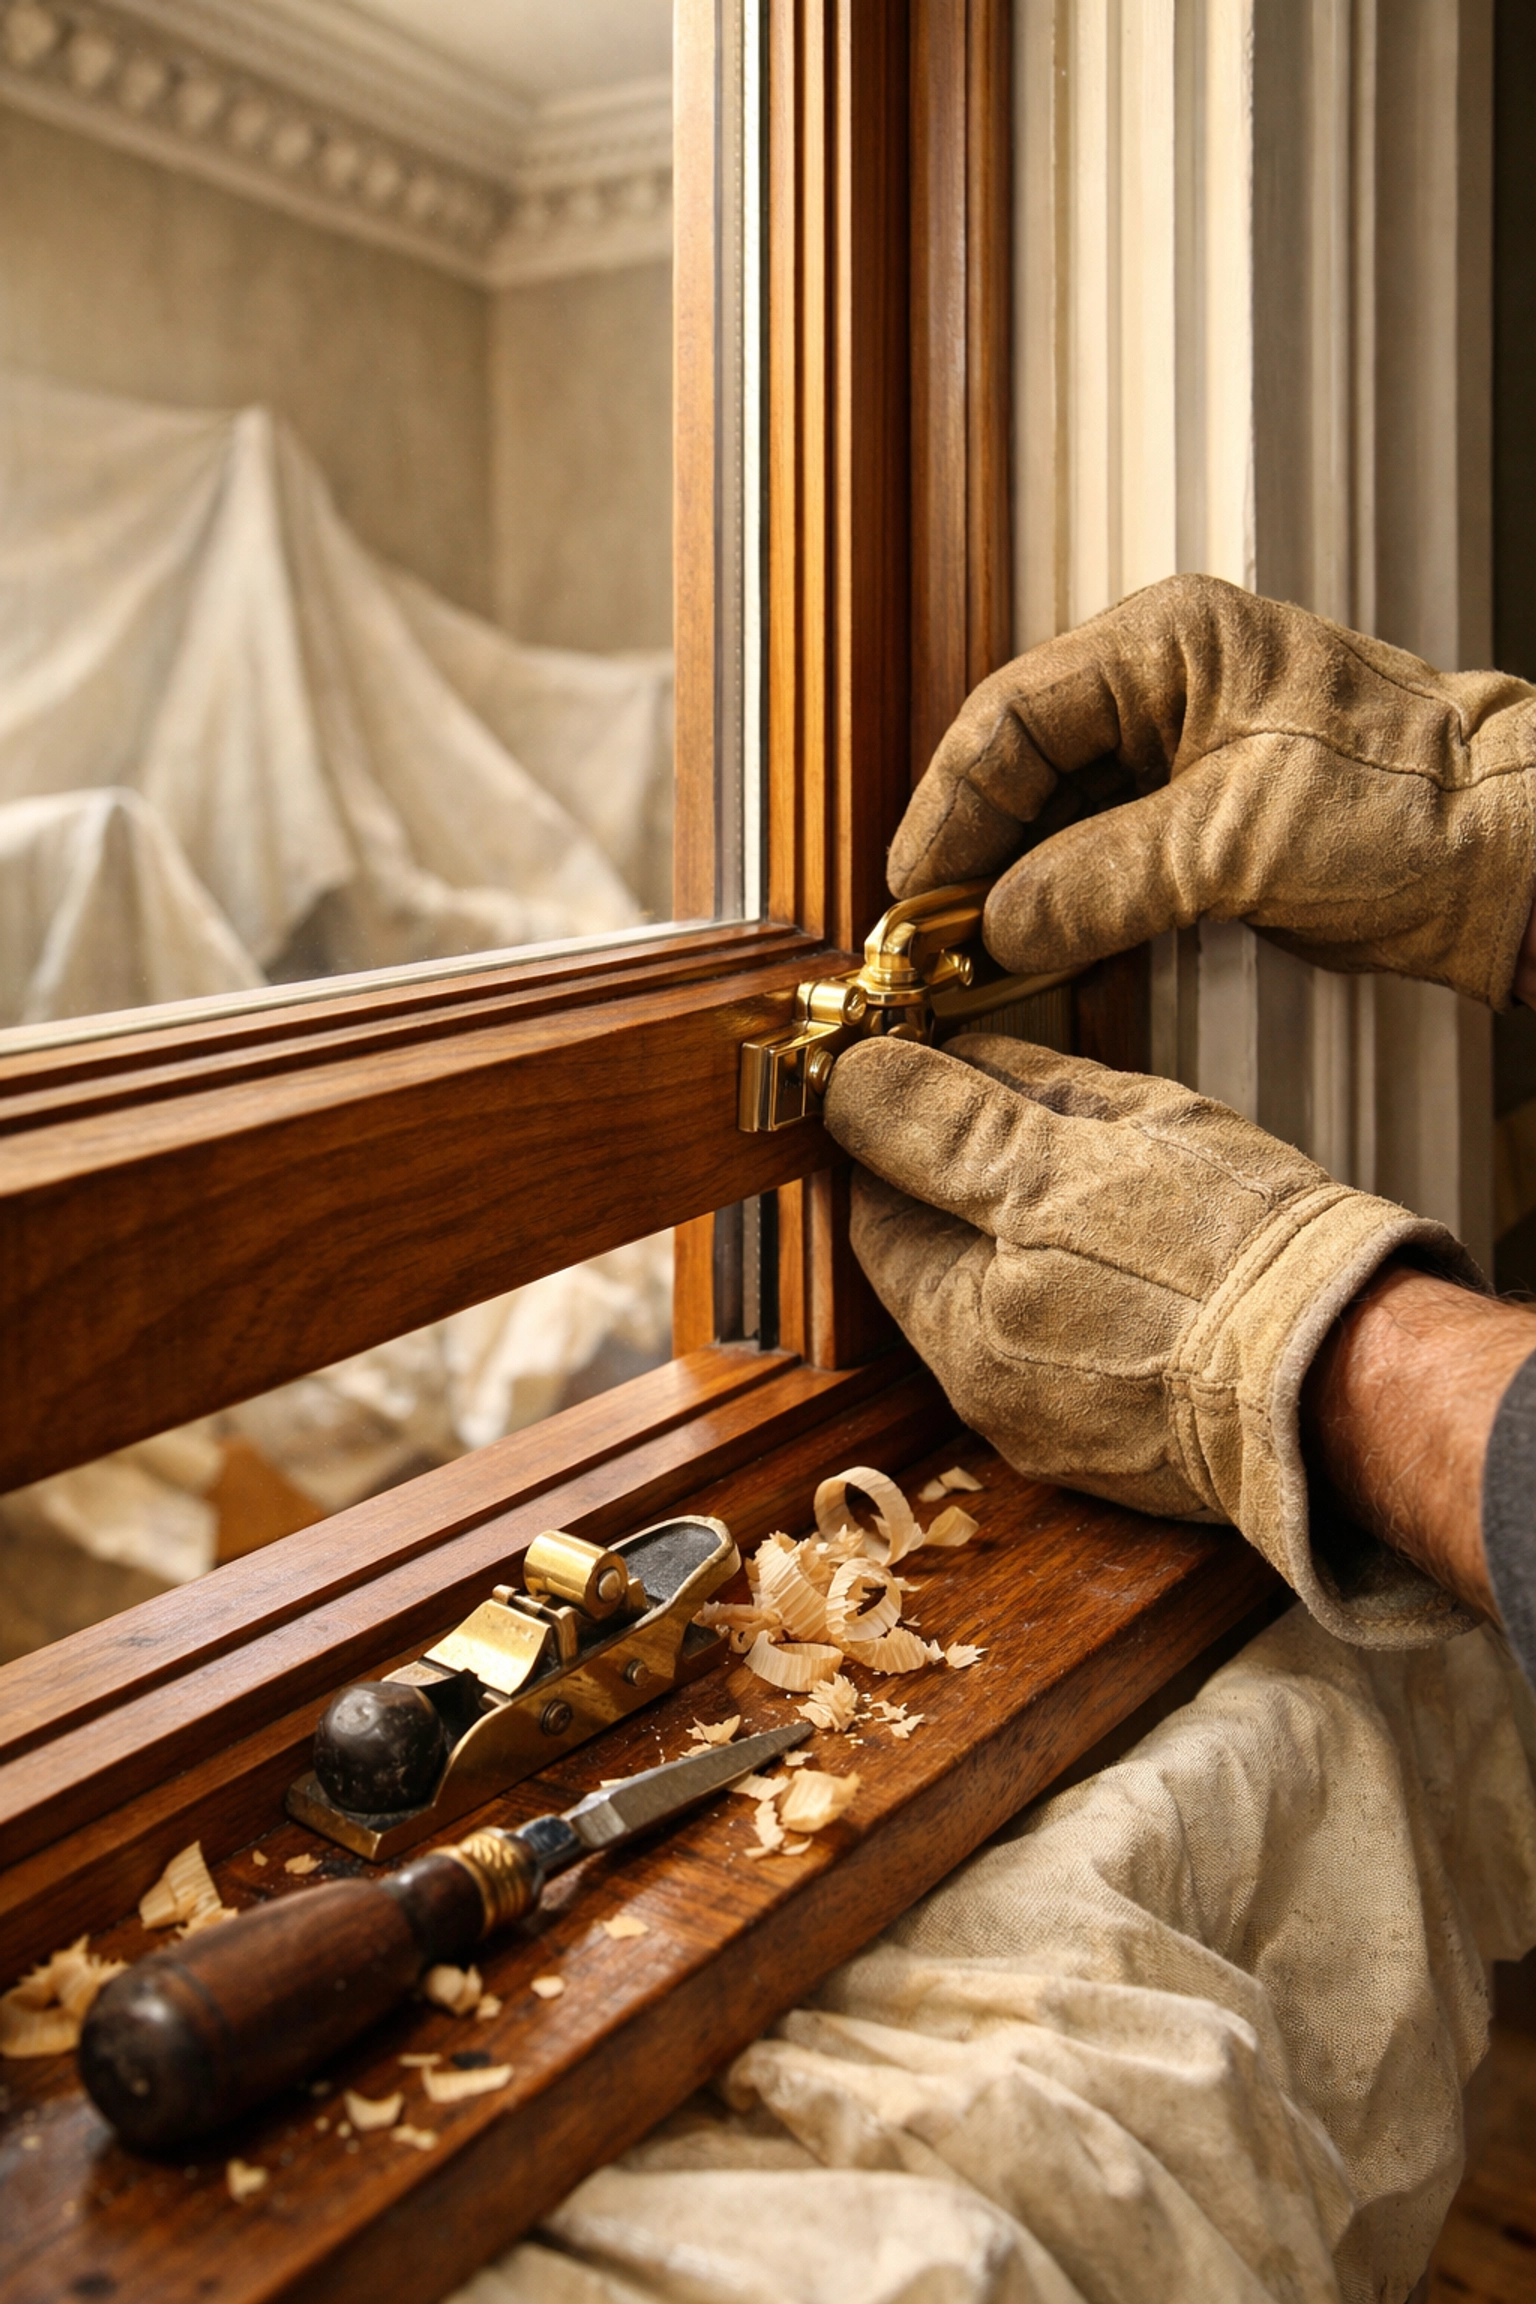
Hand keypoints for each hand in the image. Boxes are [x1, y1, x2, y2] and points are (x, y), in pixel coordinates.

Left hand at [823, 1030, 1482, 1646]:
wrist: (1356, 1376)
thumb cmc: (1237, 1259)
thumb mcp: (1085, 1148)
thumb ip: (959, 1116)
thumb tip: (871, 1074)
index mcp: (961, 1317)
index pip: (875, 1210)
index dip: (903, 1137)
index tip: (944, 1085)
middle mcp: (985, 1387)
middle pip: (934, 1254)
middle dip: (973, 1182)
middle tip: (1050, 1126)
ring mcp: (1046, 1426)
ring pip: (1001, 1296)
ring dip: (1031, 1238)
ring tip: (1118, 1189)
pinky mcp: (1108, 1447)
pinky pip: (1062, 1348)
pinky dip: (1081, 1297)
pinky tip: (1144, 1263)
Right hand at [893, 574, 1535, 1007]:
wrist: (1508, 856)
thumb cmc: (1410, 810)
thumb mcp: (1236, 843)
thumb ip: (1101, 879)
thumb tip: (995, 924)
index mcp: (1167, 645)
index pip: (1011, 715)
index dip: (949, 809)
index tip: (914, 893)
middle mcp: (1161, 684)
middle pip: (1020, 764)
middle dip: (970, 853)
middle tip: (928, 938)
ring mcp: (1178, 750)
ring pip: (1052, 815)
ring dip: (1010, 887)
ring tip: (969, 957)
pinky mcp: (1197, 815)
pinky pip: (1098, 854)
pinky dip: (1061, 905)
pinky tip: (1033, 954)